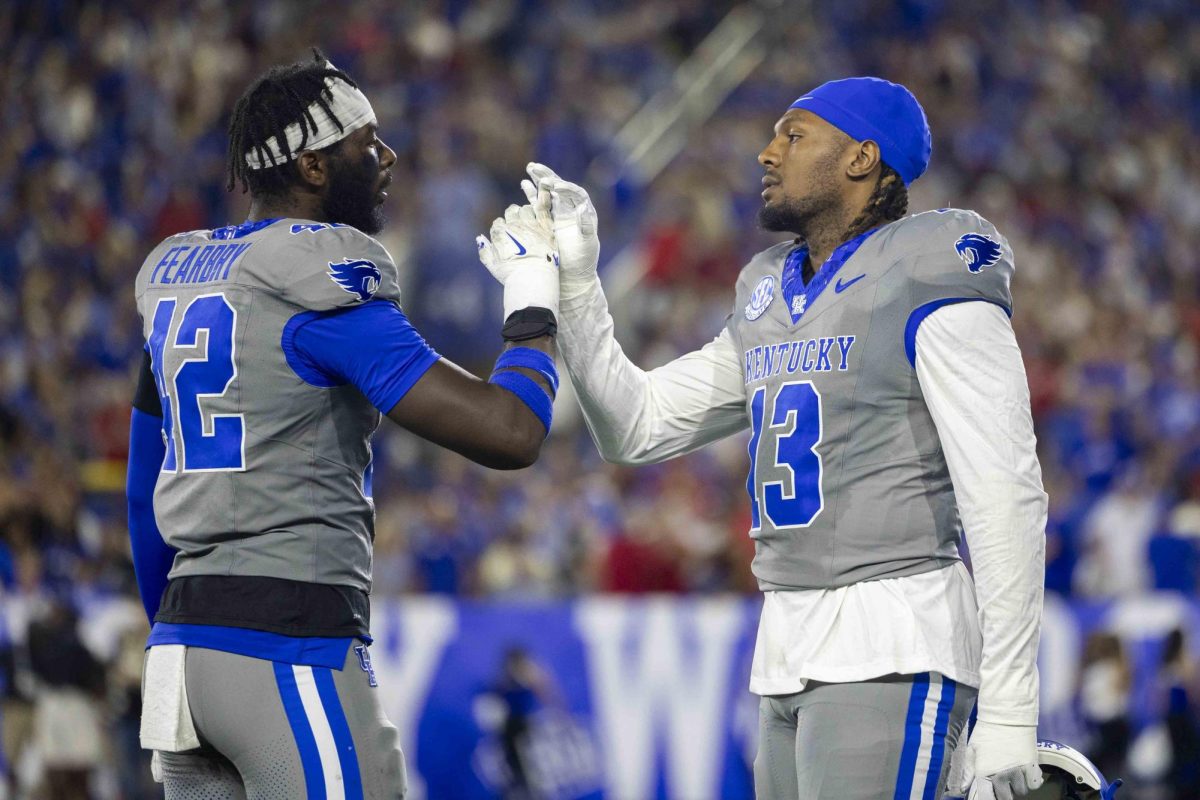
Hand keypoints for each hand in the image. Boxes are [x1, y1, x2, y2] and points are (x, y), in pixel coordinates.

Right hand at [477, 203, 559, 320]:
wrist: (532, 280)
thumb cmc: (512, 276)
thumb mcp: (492, 266)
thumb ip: (484, 250)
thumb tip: (479, 238)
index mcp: (499, 233)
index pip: (499, 223)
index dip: (503, 228)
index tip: (508, 236)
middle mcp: (513, 225)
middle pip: (511, 212)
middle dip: (513, 216)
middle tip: (519, 225)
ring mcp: (530, 225)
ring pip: (526, 209)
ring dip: (526, 212)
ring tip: (530, 220)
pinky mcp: (545, 227)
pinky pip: (543, 208)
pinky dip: (543, 198)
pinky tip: (545, 190)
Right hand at [521, 162, 598, 299]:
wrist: (572, 276)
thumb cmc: (583, 261)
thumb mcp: (587, 244)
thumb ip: (585, 225)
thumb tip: (582, 206)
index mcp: (584, 212)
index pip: (575, 194)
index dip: (566, 188)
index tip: (555, 186)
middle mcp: (572, 210)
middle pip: (560, 188)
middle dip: (548, 176)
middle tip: (535, 167)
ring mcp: (559, 214)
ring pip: (548, 193)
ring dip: (539, 180)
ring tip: (529, 168)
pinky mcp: (548, 221)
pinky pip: (539, 204)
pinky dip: (532, 193)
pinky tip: (524, 183)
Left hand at [950, 722, 1042, 799]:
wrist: (1007, 716)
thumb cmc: (987, 731)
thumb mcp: (972, 749)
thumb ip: (967, 771)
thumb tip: (962, 789)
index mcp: (985, 772)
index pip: (987, 798)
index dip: (988, 799)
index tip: (990, 795)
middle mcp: (1003, 775)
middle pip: (1006, 798)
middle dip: (1003, 794)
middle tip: (1000, 784)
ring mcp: (1019, 771)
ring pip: (1021, 791)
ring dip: (1016, 787)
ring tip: (1012, 775)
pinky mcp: (1033, 766)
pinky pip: (1034, 784)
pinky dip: (1030, 782)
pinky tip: (1025, 773)